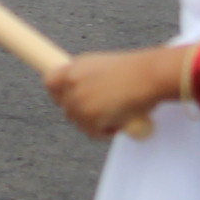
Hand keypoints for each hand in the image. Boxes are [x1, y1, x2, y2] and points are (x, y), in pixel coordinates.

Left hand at [47, 46, 181, 138]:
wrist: (150, 76)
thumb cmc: (135, 70)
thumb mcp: (103, 66)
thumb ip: (87, 78)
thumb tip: (82, 95)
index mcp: (74, 67)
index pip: (50, 83)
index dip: (59, 94)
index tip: (69, 100)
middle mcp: (72, 84)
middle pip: (67, 109)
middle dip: (83, 114)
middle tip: (105, 112)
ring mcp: (79, 101)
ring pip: (80, 123)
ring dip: (96, 124)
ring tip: (118, 114)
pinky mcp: (90, 118)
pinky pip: (94, 133)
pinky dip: (107, 132)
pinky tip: (121, 121)